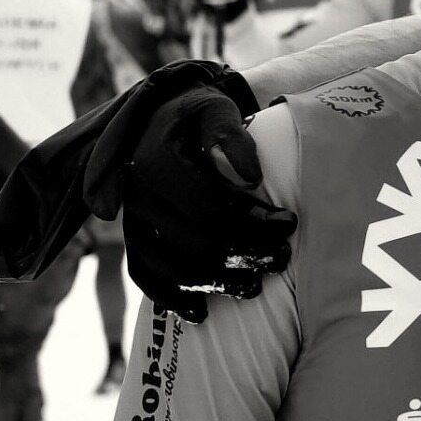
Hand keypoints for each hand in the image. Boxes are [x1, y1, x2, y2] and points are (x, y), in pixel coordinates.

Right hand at [83, 64, 295, 321]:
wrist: (161, 123)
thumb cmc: (198, 115)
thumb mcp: (215, 108)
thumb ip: (229, 133)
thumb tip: (246, 176)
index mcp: (155, 161)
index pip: (206, 204)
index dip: (251, 221)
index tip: (289, 224)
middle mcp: (136, 195)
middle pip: (192, 240)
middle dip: (242, 255)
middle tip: (280, 258)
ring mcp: (131, 222)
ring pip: (170, 266)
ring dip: (215, 282)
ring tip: (254, 286)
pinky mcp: (133, 241)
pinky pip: (145, 278)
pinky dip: (171, 298)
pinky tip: (201, 312)